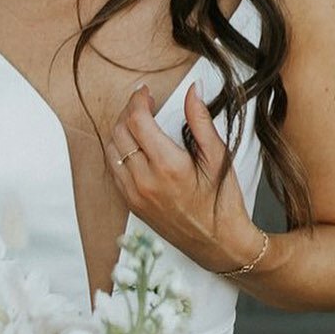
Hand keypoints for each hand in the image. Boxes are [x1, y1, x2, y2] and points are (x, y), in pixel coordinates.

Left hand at [106, 82, 261, 273]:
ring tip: (139, 124)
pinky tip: (135, 147)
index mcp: (168, 166)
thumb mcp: (218, 157)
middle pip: (119, 131)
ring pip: (112, 149)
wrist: (218, 243)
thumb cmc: (222, 202)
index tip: (146, 92)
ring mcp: (134, 194)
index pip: (137, 120)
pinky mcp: (131, 203)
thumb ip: (201, 120)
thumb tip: (193, 90)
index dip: (138, 99)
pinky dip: (119, 152)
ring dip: (121, 130)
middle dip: (129, 111)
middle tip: (144, 104)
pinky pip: (113, 169)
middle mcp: (145, 180)